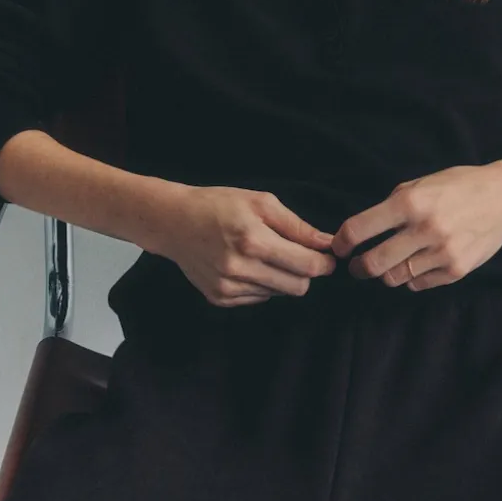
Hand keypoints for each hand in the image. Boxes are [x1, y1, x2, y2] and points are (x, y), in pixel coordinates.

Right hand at [141, 183, 336, 306]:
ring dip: (281, 277)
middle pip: (298, 287)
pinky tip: (248, 265)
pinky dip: (262, 284)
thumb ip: (297, 226)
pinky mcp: (220, 298)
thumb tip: (327, 243)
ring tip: (264, 254)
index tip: (327, 256)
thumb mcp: (261, 202)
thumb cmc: (219, 205)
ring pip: (279, 294)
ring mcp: (228, 287)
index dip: (324, 263)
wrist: (174, 222)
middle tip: (298, 254)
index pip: (307, 266)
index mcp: (253, 240)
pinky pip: (259, 298)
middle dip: (306, 272)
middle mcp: (240, 269)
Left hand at [328, 162, 501, 290]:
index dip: (342, 242)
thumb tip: (364, 228)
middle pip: (374, 263)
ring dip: (385, 274)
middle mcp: (424, 229)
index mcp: (410, 202)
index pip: (360, 229)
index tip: (339, 248)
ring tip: (388, 264)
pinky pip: (418, 284)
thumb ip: (393, 204)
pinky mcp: (455, 271)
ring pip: (394, 278)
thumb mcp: (422, 183)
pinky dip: (411, 277)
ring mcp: (442, 253)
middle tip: (357, 267)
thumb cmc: (460, 186)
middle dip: (359, 268)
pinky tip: (416, 264)